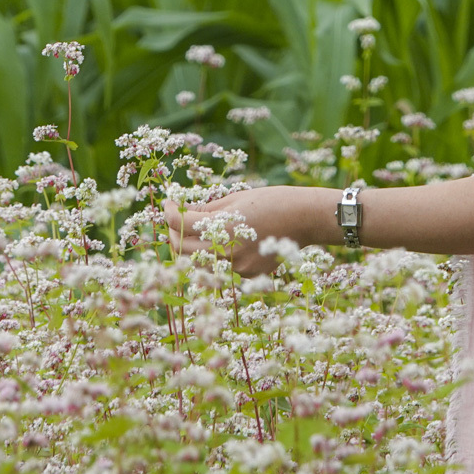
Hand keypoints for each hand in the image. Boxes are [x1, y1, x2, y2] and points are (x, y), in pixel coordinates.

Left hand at [165, 186, 332, 276]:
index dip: (168, 212)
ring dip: (193, 247)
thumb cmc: (271, 201)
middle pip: (183, 248)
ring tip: (197, 231)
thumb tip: (183, 213)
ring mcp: (237, 267)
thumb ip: (206, 209)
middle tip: (176, 219)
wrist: (304, 219)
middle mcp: (226, 251)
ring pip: (201, 262)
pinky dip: (217, 255)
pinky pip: (223, 267)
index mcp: (221, 227)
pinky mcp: (248, 275)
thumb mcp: (235, 199)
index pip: (179, 223)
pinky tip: (227, 241)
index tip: (168, 204)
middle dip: (174, 232)